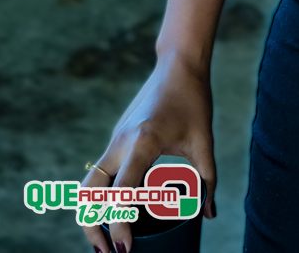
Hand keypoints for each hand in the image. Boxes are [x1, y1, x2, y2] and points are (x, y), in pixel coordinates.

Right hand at [78, 51, 216, 252]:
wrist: (178, 64)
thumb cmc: (193, 100)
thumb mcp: (204, 141)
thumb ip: (207, 180)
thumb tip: (209, 214)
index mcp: (143, 143)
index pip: (123, 194)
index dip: (120, 226)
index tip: (124, 250)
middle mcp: (121, 142)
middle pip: (90, 192)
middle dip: (92, 226)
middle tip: (107, 252)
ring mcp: (115, 139)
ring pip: (89, 182)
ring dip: (90, 210)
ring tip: (105, 237)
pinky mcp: (116, 137)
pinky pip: (101, 171)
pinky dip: (103, 194)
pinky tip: (119, 209)